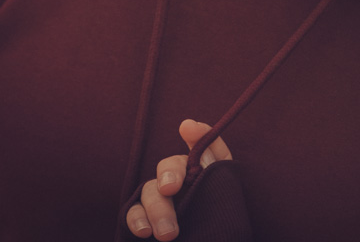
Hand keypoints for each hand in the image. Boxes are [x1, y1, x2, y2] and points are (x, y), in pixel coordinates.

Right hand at [126, 120, 232, 240]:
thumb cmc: (220, 219)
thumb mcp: (226, 191)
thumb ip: (214, 163)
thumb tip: (193, 135)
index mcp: (200, 171)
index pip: (199, 147)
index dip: (196, 135)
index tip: (187, 128)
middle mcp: (178, 181)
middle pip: (168, 168)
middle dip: (169, 176)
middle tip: (171, 189)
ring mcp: (159, 201)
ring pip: (149, 191)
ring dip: (156, 208)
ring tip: (168, 234)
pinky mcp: (145, 220)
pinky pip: (133, 213)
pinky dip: (136, 220)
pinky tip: (144, 231)